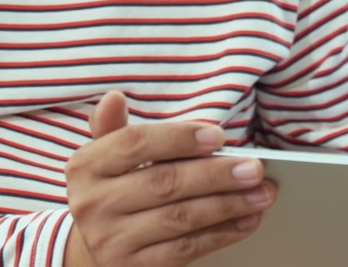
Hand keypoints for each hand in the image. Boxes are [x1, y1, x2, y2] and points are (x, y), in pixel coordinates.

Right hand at [63, 91, 277, 266]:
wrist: (92, 252)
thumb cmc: (112, 192)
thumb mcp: (105, 158)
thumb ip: (113, 128)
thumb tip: (114, 97)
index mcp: (86, 166)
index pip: (134, 144)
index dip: (179, 138)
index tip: (218, 136)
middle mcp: (92, 204)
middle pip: (163, 183)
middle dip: (216, 174)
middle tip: (255, 168)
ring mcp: (111, 240)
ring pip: (179, 218)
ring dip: (228, 205)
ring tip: (262, 192)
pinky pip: (185, 249)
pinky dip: (221, 234)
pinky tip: (247, 220)